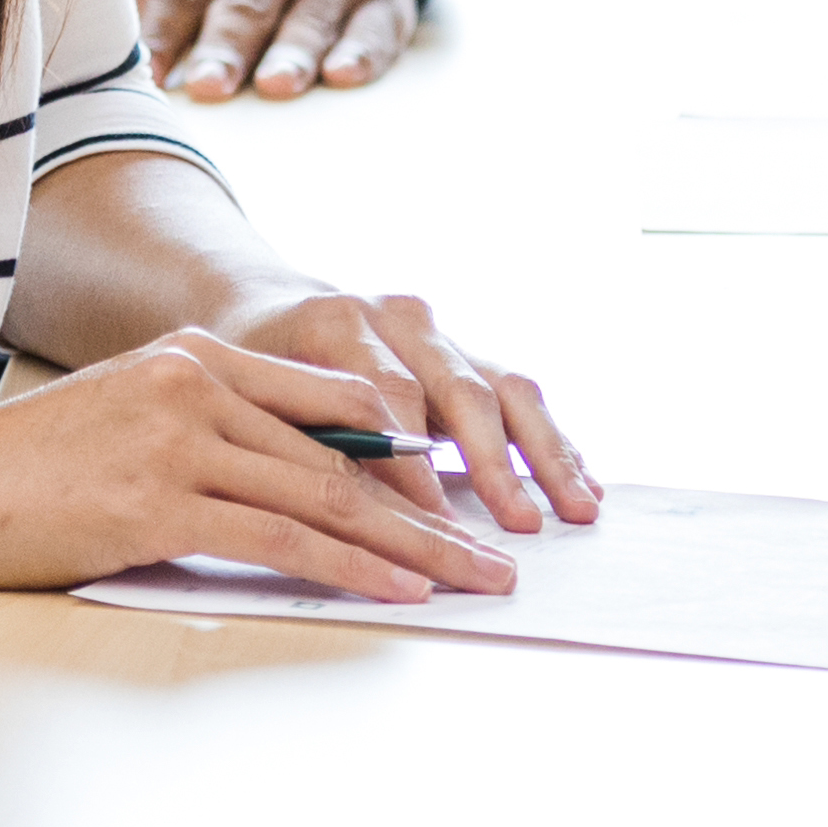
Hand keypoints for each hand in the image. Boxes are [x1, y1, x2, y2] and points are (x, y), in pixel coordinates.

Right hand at [0, 327, 521, 601]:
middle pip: (347, 453)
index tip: (459, 495)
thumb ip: (205, 439)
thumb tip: (291, 493)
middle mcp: (195, 384)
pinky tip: (399, 589)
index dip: (406, 453)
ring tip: (473, 580)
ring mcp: (177, 439)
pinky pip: (281, 538)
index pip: (332, 401)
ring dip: (415, 545)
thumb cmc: (14, 476)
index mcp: (192, 356)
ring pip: (328, 496)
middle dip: (433, 508)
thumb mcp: (122, 427)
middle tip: (494, 551)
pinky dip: (352, 567)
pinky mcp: (156, 502)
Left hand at [146, 0, 413, 101]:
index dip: (163, 34)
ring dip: (292, 52)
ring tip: (276, 86)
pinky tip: (345, 76)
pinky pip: (373, 28)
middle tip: (207, 88)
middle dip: (226, 47)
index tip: (147, 78)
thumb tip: (84, 55)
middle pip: (244, 6)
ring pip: (309, 17)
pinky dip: (362, 53)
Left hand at [217, 280, 598, 536]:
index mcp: (338, 320)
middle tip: (520, 523)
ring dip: (545, 452)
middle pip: (460, 388)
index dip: (411, 462)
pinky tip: (580, 483)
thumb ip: (293, 435)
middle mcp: (398, 317)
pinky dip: (550, 440)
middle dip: (494, 463)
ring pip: (504, 387)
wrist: (261, 303)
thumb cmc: (246, 363)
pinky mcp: (462, 351)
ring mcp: (437, 332)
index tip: (430, 521)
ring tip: (578, 508)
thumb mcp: (246, 391)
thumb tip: (338, 508)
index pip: (387, 395)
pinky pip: (517, 394)